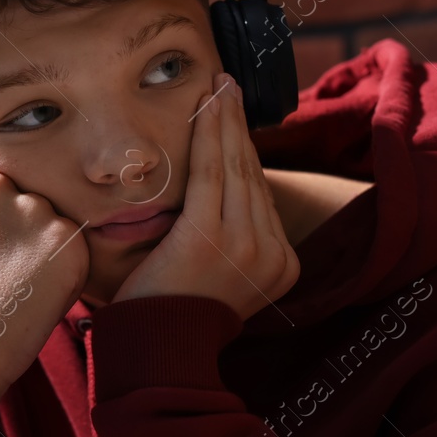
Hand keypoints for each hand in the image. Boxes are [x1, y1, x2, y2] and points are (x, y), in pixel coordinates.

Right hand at [0, 167, 88, 436]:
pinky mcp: (65, 238)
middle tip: (7, 270)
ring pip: (50, 220)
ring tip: (22, 285)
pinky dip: (64, 269)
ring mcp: (33, 211)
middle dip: (21, 228)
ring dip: (44, 248)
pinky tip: (40, 292)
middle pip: (23, 198)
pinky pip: (73, 246)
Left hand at [110, 71, 299, 319]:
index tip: (234, 118)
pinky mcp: (211, 236)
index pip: (260, 195)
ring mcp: (246, 246)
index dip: (245, 151)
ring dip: (224, 120)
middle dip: (238, 126)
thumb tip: (223, 197)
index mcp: (280, 267)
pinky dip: (208, 133)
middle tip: (228, 86)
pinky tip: (207, 105)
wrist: (155, 351)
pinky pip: (210, 172)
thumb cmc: (172, 315)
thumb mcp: (219, 278)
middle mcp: (272, 255)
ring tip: (218, 87)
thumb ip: (232, 241)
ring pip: (234, 168)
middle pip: (250, 176)